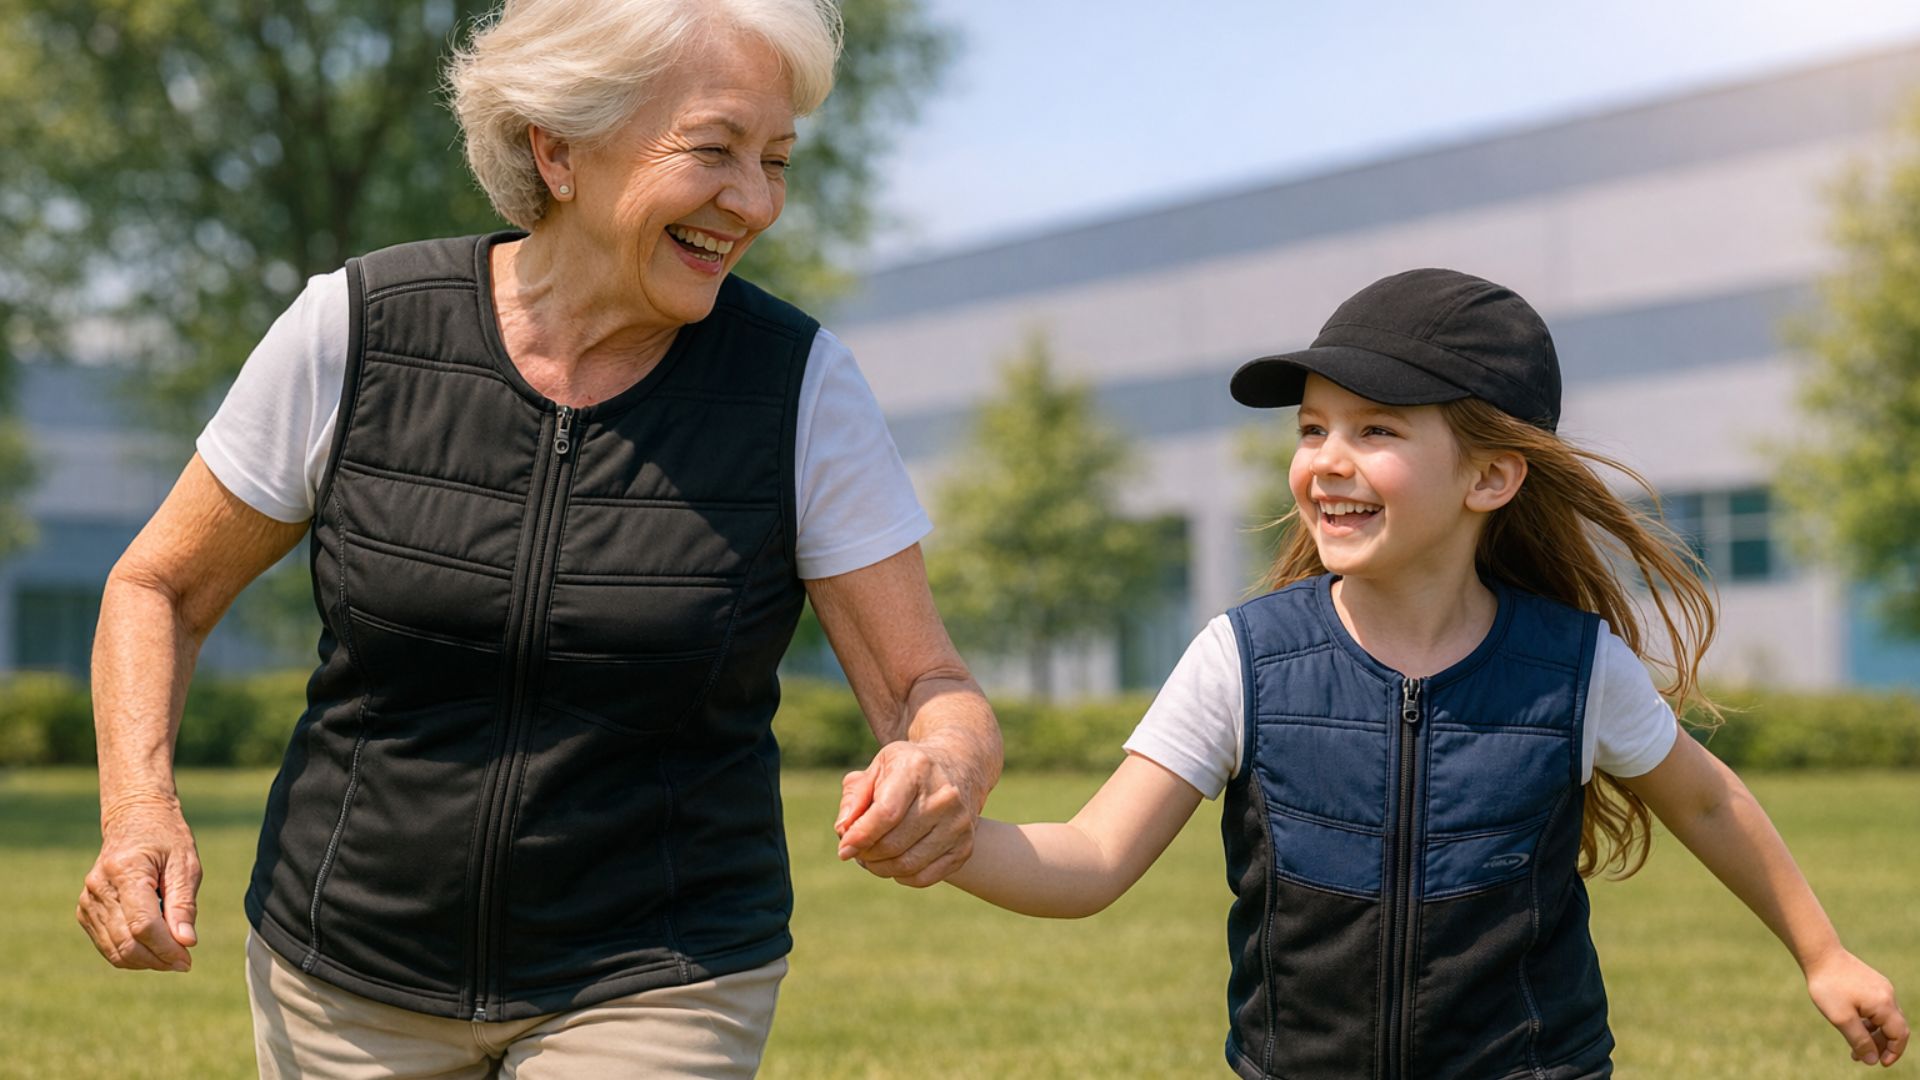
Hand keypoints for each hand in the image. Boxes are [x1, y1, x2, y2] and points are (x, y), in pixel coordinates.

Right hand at [77, 795, 201, 971]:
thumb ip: (183, 905)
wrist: (134, 819)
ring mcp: (88, 900)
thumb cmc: (166, 838)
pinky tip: (153, 947)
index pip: (143, 925)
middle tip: (183, 962)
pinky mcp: (85, 910)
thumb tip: (186, 942)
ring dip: (145, 961)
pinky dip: (130, 953)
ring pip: (114, 950)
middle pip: (126, 942)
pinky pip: (106, 944)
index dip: (166, 948)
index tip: (188, 959)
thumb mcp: (185, 864)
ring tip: (171, 956)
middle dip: (157, 959)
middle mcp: (99, 888)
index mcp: (125, 871)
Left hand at [833, 740, 984, 887]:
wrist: (959, 768)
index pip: (886, 814)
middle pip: (894, 843)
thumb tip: (843, 830)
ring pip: (908, 864)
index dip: (860, 836)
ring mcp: (958, 824)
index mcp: (917, 769)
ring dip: (880, 868)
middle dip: (866, 854)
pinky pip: (924, 877)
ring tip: (871, 858)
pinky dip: (901, 876)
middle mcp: (944, 797)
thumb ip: (855, 797)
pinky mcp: (965, 847)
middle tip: (856, 851)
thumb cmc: (908, 770)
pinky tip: (893, 863)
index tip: (844, 849)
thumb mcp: (878, 768)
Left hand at [1806, 948, 1906, 1066]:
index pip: (1899, 1035)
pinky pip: (1878, 1008)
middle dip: (1880, 1045)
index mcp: (1884, 1005)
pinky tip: (1853, 1026)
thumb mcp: (1841, 1018)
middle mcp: (1888, 995)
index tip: (1880, 1063)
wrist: (1820, 954)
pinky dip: (1869, 1020)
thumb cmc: (1828, 986)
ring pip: (1885, 1018)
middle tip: (1859, 1057)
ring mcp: (1881, 987)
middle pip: (1894, 1028)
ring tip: (1853, 1046)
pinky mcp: (1873, 983)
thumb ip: (1859, 1041)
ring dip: (1873, 1034)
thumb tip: (1873, 1060)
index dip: (1893, 1052)